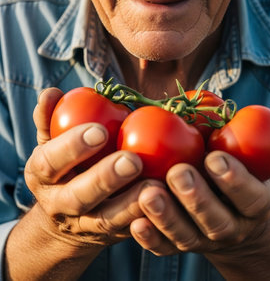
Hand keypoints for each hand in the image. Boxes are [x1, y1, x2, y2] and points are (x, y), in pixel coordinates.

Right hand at [26, 88, 155, 246]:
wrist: (67, 218)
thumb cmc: (64, 165)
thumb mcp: (52, 143)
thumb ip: (50, 118)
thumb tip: (51, 92)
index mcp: (42, 176)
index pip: (50, 162)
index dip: (72, 147)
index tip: (99, 130)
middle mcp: (60, 204)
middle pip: (79, 196)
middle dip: (105, 178)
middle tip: (132, 159)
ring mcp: (86, 225)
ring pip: (107, 219)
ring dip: (131, 203)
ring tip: (156, 184)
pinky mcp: (111, 236)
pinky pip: (130, 230)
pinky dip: (148, 218)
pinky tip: (168, 200)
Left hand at [130, 111, 269, 257]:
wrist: (232, 217)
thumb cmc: (241, 173)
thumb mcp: (258, 158)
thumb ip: (266, 136)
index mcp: (255, 204)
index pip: (250, 196)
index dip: (234, 179)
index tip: (214, 157)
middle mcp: (231, 228)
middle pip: (216, 220)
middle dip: (197, 198)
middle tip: (178, 172)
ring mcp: (203, 241)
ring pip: (187, 236)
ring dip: (167, 216)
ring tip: (148, 192)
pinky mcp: (178, 247)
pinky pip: (164, 248)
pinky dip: (150, 237)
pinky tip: (135, 221)